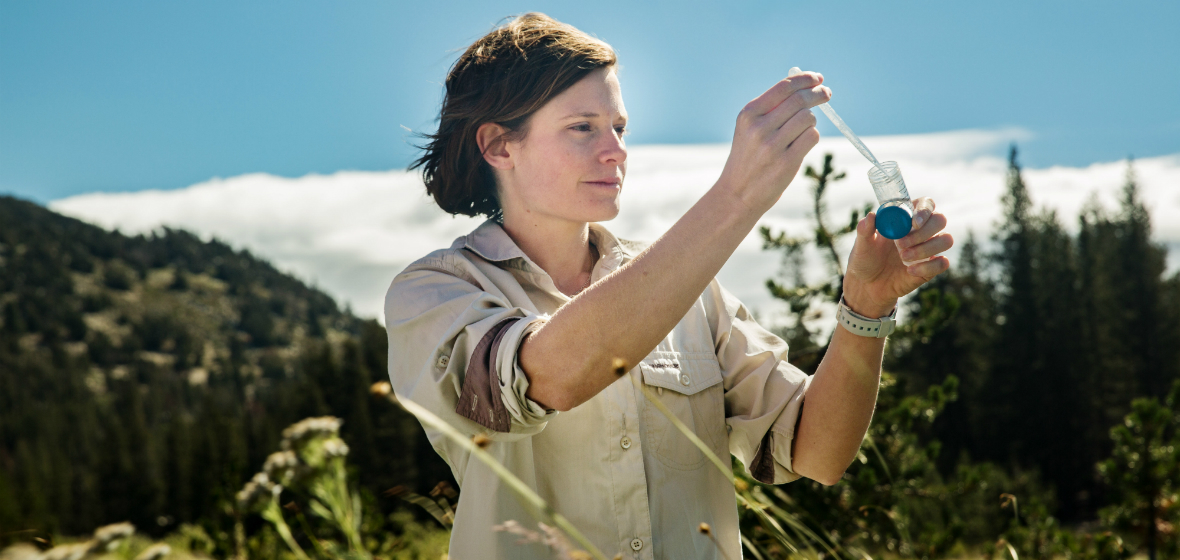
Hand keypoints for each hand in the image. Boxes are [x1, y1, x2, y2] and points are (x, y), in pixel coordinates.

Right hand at [716, 71, 831, 213]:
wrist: (737, 193)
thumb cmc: (748, 157)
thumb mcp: (749, 129)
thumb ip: (772, 108)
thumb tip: (805, 87)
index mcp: (749, 114)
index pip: (784, 87)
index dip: (805, 79)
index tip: (817, 78)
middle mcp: (759, 127)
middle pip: (800, 100)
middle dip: (818, 94)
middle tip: (826, 93)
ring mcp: (772, 145)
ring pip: (808, 118)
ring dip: (810, 121)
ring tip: (801, 131)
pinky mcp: (786, 162)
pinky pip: (811, 137)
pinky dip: (811, 137)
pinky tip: (801, 145)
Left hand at [842, 198, 952, 316]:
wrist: (868, 285)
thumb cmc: (865, 259)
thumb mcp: (861, 245)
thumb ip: (865, 230)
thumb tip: (871, 215)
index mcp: (906, 218)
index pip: (926, 204)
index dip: (924, 210)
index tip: (913, 223)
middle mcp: (921, 230)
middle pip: (940, 220)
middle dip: (923, 232)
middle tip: (901, 244)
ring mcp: (928, 248)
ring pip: (946, 240)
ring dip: (926, 249)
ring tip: (903, 257)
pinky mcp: (931, 267)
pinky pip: (943, 263)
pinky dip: (928, 267)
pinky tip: (910, 271)